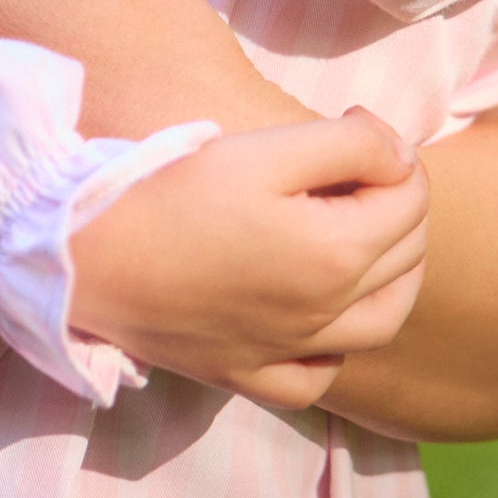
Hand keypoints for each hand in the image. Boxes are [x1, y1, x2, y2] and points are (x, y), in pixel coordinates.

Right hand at [70, 111, 429, 412]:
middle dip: (398, 203)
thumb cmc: (170, 191)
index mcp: (338, 253)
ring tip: (367, 239)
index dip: (392, 150)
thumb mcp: (263, 149)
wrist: (87, 257)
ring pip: (382, 322)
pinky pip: (319, 376)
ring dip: (394, 276)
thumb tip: (399, 156)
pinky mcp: (246, 375)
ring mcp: (289, 351)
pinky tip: (319, 320)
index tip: (350, 122)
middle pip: (404, 255)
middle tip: (354, 168)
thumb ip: (349, 145)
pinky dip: (337, 348)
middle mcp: (328, 313)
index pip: (411, 197)